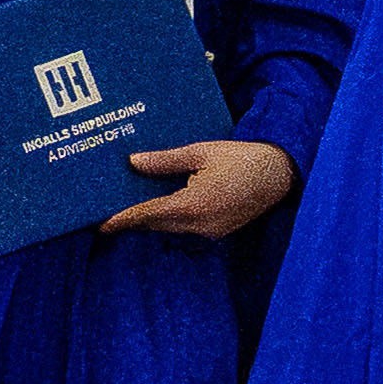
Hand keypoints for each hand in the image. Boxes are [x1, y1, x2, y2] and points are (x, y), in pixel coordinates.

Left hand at [100, 138, 297, 243]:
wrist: (280, 174)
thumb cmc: (242, 158)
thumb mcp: (201, 152)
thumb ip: (165, 161)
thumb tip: (134, 162)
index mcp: (193, 204)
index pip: (148, 215)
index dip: (124, 220)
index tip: (103, 224)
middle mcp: (200, 224)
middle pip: (156, 225)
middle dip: (134, 220)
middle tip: (109, 215)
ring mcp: (211, 231)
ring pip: (171, 228)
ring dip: (152, 220)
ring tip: (132, 211)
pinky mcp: (219, 231)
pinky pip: (187, 229)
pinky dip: (171, 220)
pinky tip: (162, 208)